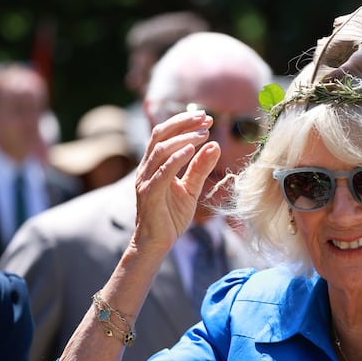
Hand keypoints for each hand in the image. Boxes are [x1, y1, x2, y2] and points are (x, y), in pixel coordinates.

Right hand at [132, 110, 218, 253]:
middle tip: (205, 117)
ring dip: (183, 138)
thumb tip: (215, 146)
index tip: (206, 117)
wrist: (157, 242)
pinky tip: (192, 151)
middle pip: (160, 135)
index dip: (184, 122)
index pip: (166, 134)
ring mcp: (146, 180)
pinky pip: (161, 173)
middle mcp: (147, 168)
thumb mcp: (191, 189)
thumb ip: (200, 168)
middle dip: (183, 123)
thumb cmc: (171, 216)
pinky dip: (176, 159)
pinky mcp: (149, 194)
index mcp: (155, 164)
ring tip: (203, 134)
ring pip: (161, 150)